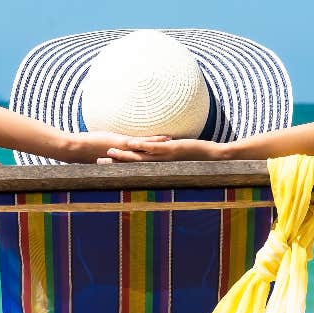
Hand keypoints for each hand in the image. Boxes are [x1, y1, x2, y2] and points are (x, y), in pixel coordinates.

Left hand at [62, 132, 171, 162]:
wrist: (74, 150)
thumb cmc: (81, 154)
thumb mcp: (96, 157)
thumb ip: (103, 158)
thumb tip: (103, 157)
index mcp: (120, 163)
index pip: (138, 164)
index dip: (151, 163)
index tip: (162, 164)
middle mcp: (125, 159)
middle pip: (147, 159)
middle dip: (161, 158)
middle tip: (176, 157)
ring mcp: (126, 151)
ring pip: (148, 151)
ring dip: (162, 148)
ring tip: (175, 146)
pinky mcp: (124, 144)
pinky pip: (143, 142)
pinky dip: (154, 140)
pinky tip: (166, 139)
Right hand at [97, 136, 227, 163]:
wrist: (216, 159)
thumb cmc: (199, 160)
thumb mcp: (181, 162)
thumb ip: (169, 162)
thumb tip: (160, 161)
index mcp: (160, 169)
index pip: (136, 170)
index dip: (120, 169)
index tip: (105, 169)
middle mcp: (160, 167)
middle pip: (133, 166)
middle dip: (115, 164)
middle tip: (97, 163)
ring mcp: (165, 159)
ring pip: (140, 158)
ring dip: (124, 156)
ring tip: (108, 153)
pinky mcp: (173, 151)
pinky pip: (154, 149)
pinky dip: (141, 146)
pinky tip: (130, 143)